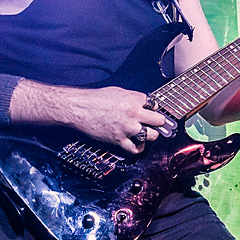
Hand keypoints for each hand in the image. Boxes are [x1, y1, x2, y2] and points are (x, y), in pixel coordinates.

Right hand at [58, 86, 175, 152]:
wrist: (79, 108)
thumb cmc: (94, 99)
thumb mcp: (118, 91)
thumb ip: (133, 97)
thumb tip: (143, 103)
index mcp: (134, 100)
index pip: (154, 105)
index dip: (153, 108)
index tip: (152, 111)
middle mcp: (134, 114)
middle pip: (159, 121)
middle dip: (159, 122)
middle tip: (158, 124)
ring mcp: (127, 129)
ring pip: (152, 136)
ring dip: (151, 135)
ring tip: (147, 133)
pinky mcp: (119, 140)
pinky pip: (136, 148)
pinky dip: (139, 147)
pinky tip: (138, 144)